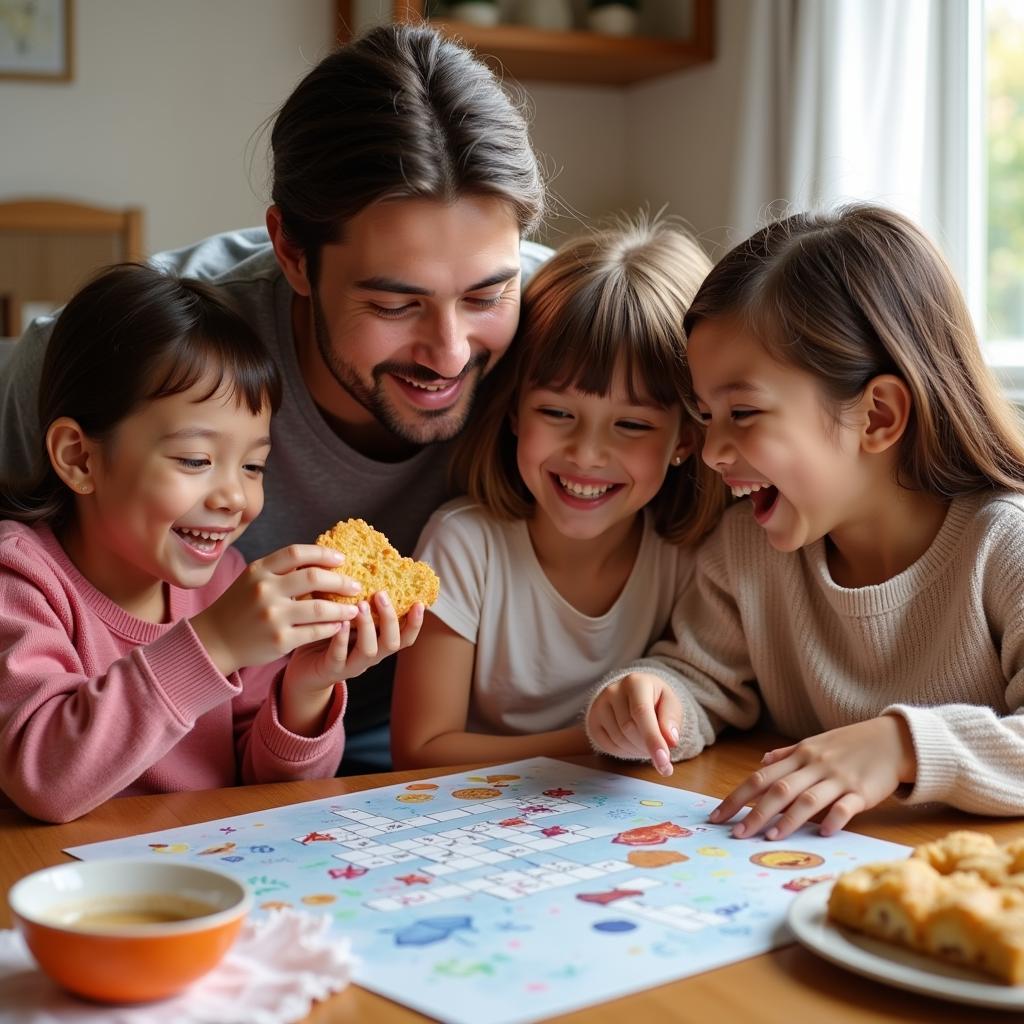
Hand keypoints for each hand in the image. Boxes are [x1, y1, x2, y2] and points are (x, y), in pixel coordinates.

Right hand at [190, 544, 361, 674]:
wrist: (215, 641)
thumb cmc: (240, 606)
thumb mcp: (253, 579)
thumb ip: (281, 569)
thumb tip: (321, 559)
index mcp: (259, 571)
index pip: (297, 553)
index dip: (323, 554)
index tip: (342, 559)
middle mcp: (265, 591)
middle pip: (313, 577)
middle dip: (340, 580)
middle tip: (355, 584)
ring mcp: (273, 616)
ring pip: (320, 608)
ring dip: (342, 607)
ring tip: (354, 608)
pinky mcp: (280, 640)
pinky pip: (315, 631)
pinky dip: (332, 627)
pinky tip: (340, 625)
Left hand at [279, 594, 424, 735]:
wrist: (305, 670)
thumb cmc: (329, 638)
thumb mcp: (349, 620)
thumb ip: (361, 604)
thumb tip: (368, 569)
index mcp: (378, 643)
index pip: (405, 637)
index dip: (415, 623)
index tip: (419, 603)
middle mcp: (370, 656)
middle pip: (392, 643)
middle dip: (390, 618)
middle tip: (381, 595)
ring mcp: (352, 665)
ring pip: (369, 650)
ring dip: (367, 626)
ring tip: (360, 605)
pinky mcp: (331, 669)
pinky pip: (339, 656)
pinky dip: (341, 639)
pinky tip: (340, 622)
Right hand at [586, 672, 681, 776]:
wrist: (634, 694)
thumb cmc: (655, 700)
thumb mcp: (670, 704)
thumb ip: (672, 720)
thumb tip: (670, 740)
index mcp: (636, 682)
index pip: (641, 712)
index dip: (653, 738)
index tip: (663, 761)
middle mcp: (613, 690)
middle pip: (629, 728)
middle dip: (647, 746)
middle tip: (660, 750)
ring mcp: (599, 705)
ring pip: (618, 739)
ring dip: (636, 750)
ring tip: (646, 743)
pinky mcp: (592, 720)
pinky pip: (607, 745)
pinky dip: (623, 752)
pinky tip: (632, 743)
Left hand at [709, 716, 916, 839]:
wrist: (893, 739)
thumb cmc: (850, 744)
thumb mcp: (815, 743)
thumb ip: (788, 754)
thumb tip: (762, 763)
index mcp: (800, 756)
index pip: (761, 778)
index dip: (737, 797)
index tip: (717, 815)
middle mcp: (815, 766)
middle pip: (779, 790)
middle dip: (755, 813)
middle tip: (736, 833)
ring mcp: (839, 779)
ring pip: (808, 800)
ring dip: (787, 820)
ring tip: (769, 838)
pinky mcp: (863, 792)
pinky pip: (846, 806)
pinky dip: (834, 819)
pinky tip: (824, 833)